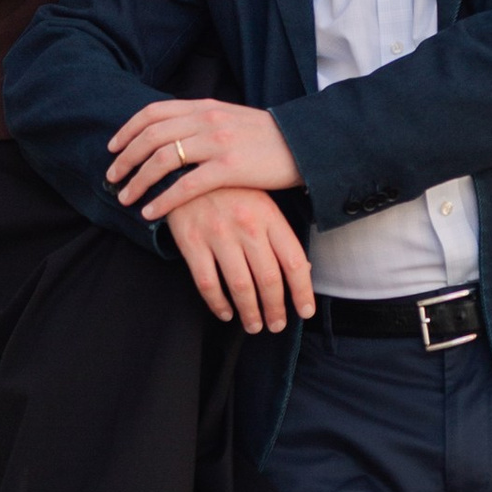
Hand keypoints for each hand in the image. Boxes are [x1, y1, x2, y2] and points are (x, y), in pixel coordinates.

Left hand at [110, 96, 302, 215]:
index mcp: (204, 106)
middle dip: (125, 158)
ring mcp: (217, 143)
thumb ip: (201, 121)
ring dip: (138, 180)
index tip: (112, 148)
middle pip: (151, 136)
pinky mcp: (229, 169)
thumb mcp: (230, 118)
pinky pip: (185, 186)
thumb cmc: (267, 138)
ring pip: (162, 160)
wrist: (306, 145)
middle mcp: (206, 120)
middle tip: (111, 177)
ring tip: (125, 198)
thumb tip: (171, 133)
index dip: (127, 130)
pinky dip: (163, 200)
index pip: (153, 113)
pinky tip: (151, 213)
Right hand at [167, 184, 315, 332]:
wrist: (185, 166)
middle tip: (276, 325)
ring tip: (254, 325)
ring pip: (240, 286)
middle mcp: (247, 226)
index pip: (294, 261)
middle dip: (275, 309)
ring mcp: (218, 234)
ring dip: (250, 312)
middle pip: (269, 279)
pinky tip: (225, 312)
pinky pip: (208, 283)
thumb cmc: (230, 188)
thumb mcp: (261, 201)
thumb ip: (280, 233)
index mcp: (269, 215)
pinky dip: (218, 304)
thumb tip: (303, 270)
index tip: (305, 311)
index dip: (302, 292)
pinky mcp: (192, 242)